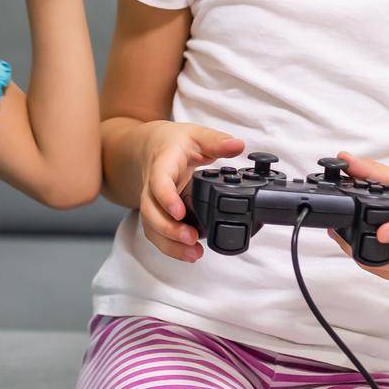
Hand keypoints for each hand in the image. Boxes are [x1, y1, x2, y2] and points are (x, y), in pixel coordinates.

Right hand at [138, 123, 245, 262]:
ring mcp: (152, 201)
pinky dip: (170, 246)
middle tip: (192, 238)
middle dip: (168, 229)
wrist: (151, 146)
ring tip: (193, 253)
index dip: (167, 198)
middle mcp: (152, 185)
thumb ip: (216, 141)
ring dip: (169, 242)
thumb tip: (237, 145)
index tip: (180, 212)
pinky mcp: (156, 213)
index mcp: (163, 163)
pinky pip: (156, 232)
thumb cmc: (175, 142)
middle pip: (150, 210)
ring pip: (151, 225)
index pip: (158, 180)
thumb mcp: (196, 135)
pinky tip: (189, 253)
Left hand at [331, 151, 388, 282]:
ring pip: (382, 265)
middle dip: (360, 238)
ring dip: (359, 251)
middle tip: (339, 226)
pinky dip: (369, 261)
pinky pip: (384, 274)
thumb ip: (375, 172)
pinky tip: (360, 246)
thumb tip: (344, 159)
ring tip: (344, 234)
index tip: (382, 233)